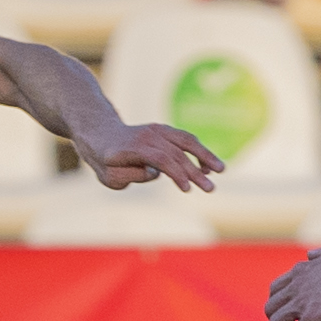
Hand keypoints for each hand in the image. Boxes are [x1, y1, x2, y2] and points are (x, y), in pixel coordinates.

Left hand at [72, 116, 225, 191]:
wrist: (100, 133)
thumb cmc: (104, 160)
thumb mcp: (109, 176)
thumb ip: (130, 176)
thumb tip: (154, 173)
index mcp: (134, 148)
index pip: (161, 159)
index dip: (176, 173)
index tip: (187, 189)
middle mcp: (148, 136)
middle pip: (177, 153)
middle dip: (195, 172)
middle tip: (211, 189)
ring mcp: (157, 130)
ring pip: (186, 141)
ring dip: (205, 155)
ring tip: (221, 170)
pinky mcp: (164, 131)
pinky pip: (185, 139)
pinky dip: (199, 150)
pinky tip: (209, 166)